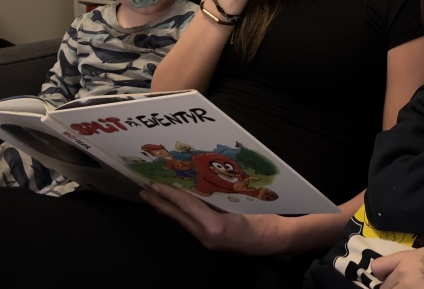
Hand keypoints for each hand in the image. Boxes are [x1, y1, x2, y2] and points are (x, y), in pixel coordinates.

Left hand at [140, 183, 283, 255]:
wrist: (279, 240)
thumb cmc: (267, 221)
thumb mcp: (245, 204)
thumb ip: (221, 199)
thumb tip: (200, 184)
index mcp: (214, 227)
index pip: (186, 207)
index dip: (169, 194)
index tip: (154, 185)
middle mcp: (208, 236)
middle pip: (179, 216)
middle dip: (160, 203)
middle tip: (143, 191)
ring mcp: (210, 240)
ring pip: (184, 220)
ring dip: (169, 208)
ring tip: (155, 196)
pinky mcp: (214, 240)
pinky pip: (193, 224)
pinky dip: (183, 213)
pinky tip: (179, 208)